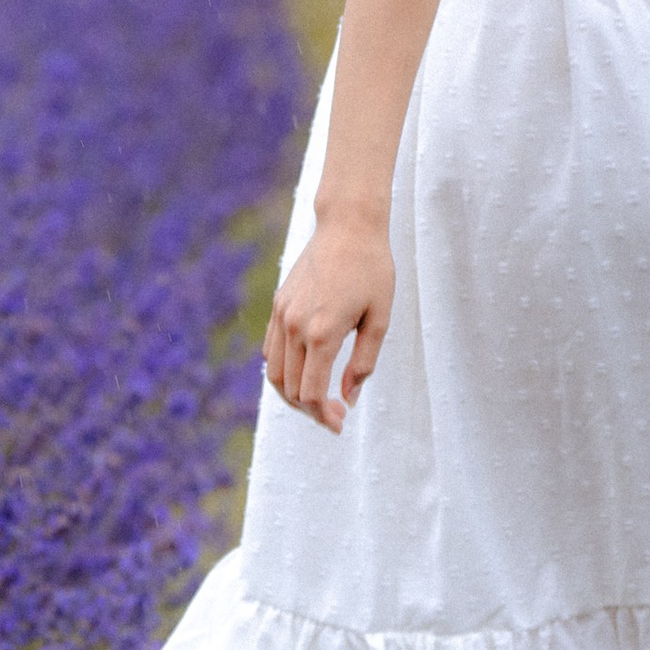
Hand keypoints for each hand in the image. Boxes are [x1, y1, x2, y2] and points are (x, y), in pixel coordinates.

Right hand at [265, 211, 393, 433]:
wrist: (348, 226)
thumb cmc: (372, 270)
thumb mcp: (380, 319)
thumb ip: (363, 363)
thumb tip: (347, 398)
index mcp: (323, 333)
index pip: (311, 393)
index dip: (323, 416)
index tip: (340, 423)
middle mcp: (295, 327)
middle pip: (289, 389)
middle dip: (310, 410)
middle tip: (334, 416)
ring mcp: (282, 315)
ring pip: (273, 373)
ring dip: (291, 394)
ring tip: (315, 401)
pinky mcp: (278, 305)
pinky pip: (270, 350)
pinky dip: (282, 370)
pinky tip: (303, 373)